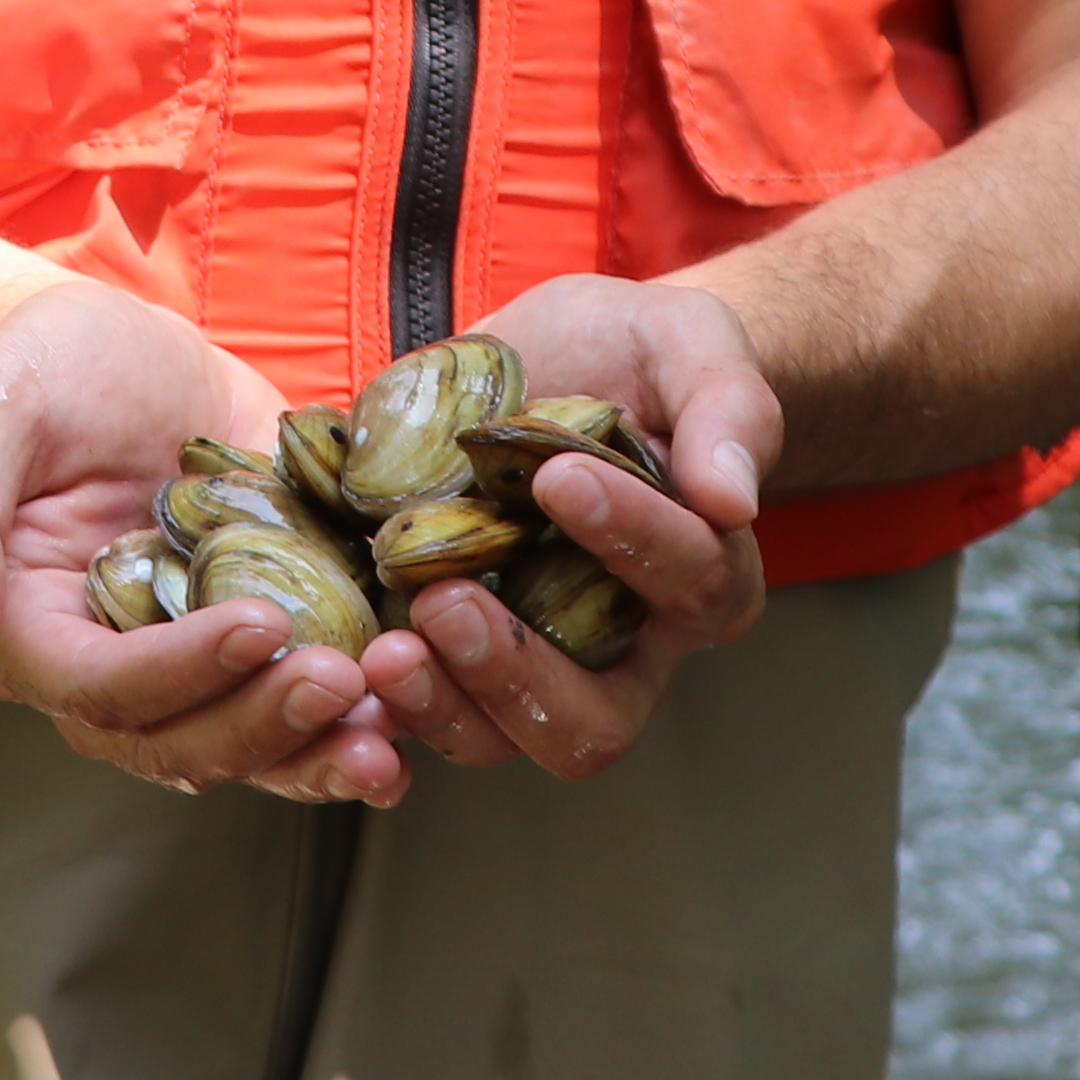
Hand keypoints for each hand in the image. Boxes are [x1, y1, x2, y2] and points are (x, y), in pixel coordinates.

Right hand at [0, 278, 410, 807]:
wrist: (119, 344)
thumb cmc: (37, 369)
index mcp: (30, 633)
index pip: (102, 688)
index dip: (180, 672)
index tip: (261, 626)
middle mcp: (111, 667)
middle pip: (182, 739)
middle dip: (267, 723)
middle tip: (349, 680)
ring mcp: (192, 654)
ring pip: (250, 741)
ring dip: (321, 747)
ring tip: (395, 722)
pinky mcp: (264, 626)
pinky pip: (301, 697)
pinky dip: (357, 715)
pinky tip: (416, 702)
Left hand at [358, 275, 776, 781]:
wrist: (555, 354)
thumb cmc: (637, 353)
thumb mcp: (692, 342)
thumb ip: (728, 408)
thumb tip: (732, 498)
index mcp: (702, 577)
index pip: (688, 581)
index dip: (629, 537)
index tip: (560, 475)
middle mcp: (623, 645)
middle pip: (595, 720)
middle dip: (520, 675)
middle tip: (449, 603)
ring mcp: (531, 658)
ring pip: (501, 737)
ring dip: (439, 703)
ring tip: (387, 647)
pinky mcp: (450, 649)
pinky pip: (420, 712)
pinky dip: (381, 707)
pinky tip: (347, 667)